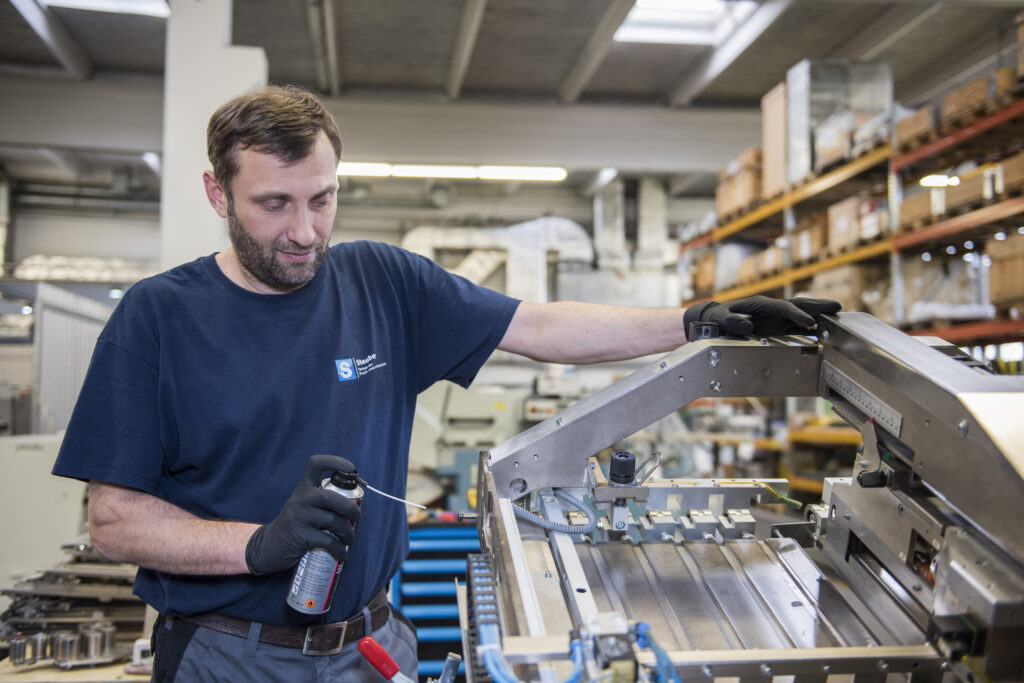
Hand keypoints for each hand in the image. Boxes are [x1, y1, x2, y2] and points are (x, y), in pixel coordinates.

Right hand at [245, 454, 361, 575]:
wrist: (268, 546)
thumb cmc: (295, 524)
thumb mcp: (303, 505)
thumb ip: (323, 501)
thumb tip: (355, 504)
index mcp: (303, 488)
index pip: (316, 464)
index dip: (335, 462)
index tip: (350, 468)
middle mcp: (300, 499)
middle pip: (331, 497)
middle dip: (351, 508)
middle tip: (358, 517)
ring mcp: (299, 517)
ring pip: (333, 521)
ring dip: (348, 532)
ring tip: (350, 539)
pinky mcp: (300, 536)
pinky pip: (328, 541)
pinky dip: (340, 549)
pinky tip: (342, 553)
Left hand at [684, 296, 840, 339]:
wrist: (716, 321)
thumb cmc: (718, 319)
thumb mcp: (720, 320)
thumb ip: (732, 322)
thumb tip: (748, 325)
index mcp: (760, 304)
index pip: (783, 308)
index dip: (797, 314)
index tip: (810, 322)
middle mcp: (772, 309)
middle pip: (798, 305)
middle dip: (818, 306)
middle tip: (838, 307)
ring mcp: (776, 318)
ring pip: (802, 314)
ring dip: (819, 315)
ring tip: (839, 319)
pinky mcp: (777, 327)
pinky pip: (797, 326)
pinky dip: (812, 328)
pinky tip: (824, 333)